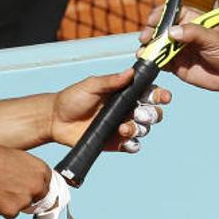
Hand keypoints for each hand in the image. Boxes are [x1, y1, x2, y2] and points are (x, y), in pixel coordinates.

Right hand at [0, 144, 49, 218]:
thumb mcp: (19, 157)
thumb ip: (29, 169)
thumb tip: (29, 178)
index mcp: (41, 170)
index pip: (46, 183)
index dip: (35, 185)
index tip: (28, 187)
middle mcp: (38, 185)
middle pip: (37, 197)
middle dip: (27, 196)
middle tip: (13, 191)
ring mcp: (26, 199)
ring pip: (23, 206)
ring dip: (13, 203)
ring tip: (0, 190)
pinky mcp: (12, 210)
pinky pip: (10, 215)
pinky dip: (3, 210)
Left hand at [49, 70, 171, 150]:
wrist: (55, 120)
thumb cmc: (73, 98)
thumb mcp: (91, 85)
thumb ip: (111, 81)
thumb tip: (131, 72)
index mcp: (126, 93)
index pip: (149, 93)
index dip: (160, 94)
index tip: (163, 97)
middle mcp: (128, 110)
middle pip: (153, 113)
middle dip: (152, 114)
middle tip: (139, 113)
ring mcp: (123, 127)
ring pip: (145, 129)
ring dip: (139, 129)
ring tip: (123, 128)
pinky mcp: (116, 143)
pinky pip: (133, 146)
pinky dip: (133, 144)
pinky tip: (124, 140)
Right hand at [139, 4, 218, 92]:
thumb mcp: (213, 38)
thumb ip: (193, 33)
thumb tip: (172, 32)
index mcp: (192, 20)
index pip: (171, 13)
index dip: (159, 15)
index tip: (152, 20)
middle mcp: (183, 34)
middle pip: (160, 29)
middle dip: (150, 33)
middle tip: (146, 38)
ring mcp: (179, 49)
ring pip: (158, 46)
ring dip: (149, 48)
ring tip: (145, 51)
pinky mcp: (177, 65)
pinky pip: (161, 62)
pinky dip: (153, 62)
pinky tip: (149, 62)